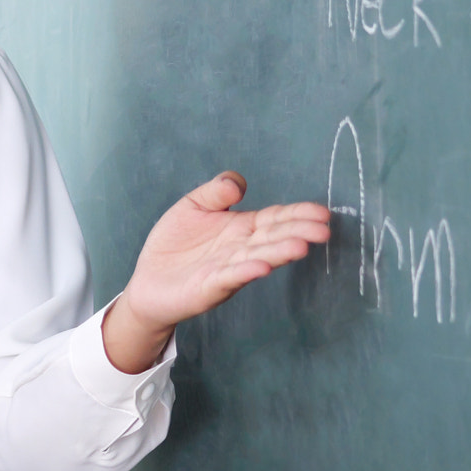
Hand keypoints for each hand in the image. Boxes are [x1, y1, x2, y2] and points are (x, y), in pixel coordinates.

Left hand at [101, 172, 330, 372]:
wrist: (147, 282)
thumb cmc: (175, 245)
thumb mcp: (193, 206)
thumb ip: (215, 192)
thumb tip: (239, 184)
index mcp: (241, 228)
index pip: (275, 218)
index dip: (298, 214)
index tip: (322, 212)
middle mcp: (241, 249)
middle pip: (273, 237)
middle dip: (299, 232)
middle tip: (323, 230)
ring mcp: (228, 269)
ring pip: (258, 257)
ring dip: (279, 253)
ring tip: (301, 247)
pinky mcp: (210, 286)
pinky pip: (230, 276)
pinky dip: (246, 271)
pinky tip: (261, 266)